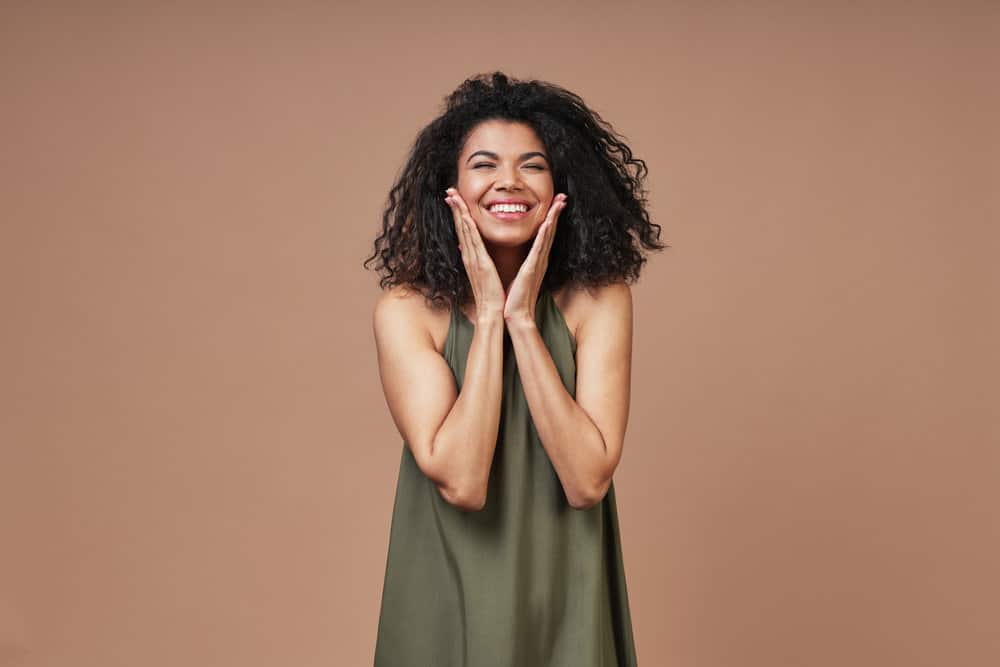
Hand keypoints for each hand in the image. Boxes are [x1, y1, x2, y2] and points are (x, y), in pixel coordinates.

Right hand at [445, 188, 505, 317]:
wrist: (491, 311)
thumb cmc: (490, 295)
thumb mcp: (483, 274)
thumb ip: (477, 262)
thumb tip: (471, 252)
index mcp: (471, 257)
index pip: (463, 231)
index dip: (458, 214)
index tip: (454, 200)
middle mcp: (469, 256)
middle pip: (460, 227)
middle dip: (455, 208)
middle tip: (449, 190)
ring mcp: (473, 259)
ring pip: (464, 230)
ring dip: (458, 212)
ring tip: (452, 196)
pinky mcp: (480, 264)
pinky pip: (473, 242)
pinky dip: (467, 228)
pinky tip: (464, 216)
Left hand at [503, 193, 567, 323]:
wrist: (516, 314)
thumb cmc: (514, 297)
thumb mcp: (514, 274)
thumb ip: (513, 262)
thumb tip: (498, 252)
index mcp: (534, 259)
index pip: (543, 234)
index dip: (549, 217)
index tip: (554, 203)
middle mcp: (539, 259)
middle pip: (549, 230)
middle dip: (555, 212)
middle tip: (562, 195)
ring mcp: (537, 263)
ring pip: (547, 235)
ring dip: (554, 217)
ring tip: (560, 201)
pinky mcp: (532, 268)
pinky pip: (539, 248)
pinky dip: (545, 235)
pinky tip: (548, 223)